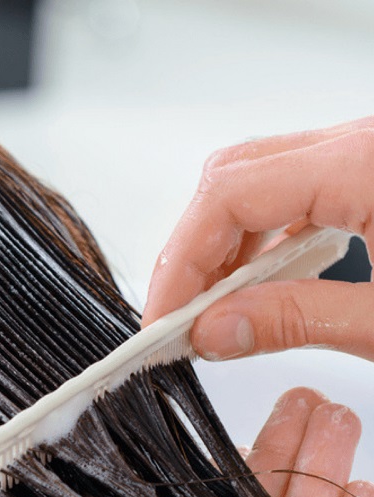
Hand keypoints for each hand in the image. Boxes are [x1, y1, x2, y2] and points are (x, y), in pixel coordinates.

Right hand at [142, 117, 373, 360]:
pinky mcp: (371, 175)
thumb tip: (215, 330)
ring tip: (214, 310)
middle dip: (193, 252)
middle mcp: (361, 145)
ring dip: (224, 247)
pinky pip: (294, 193)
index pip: (229, 195)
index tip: (164, 320)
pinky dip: (261, 238)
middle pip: (233, 180)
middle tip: (179, 318)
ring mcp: (364, 155)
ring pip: (258, 183)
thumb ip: (299, 319)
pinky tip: (258, 285)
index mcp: (365, 163)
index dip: (181, 261)